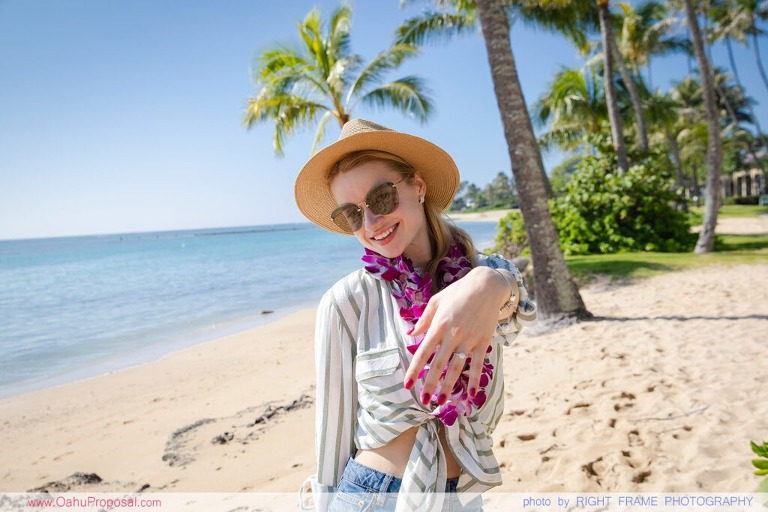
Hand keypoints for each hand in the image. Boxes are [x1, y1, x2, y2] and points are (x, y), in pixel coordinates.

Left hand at [405, 266, 508, 404]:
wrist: (486, 285)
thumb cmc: (458, 292)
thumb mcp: (436, 301)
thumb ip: (424, 320)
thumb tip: (411, 334)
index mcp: (438, 325)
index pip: (423, 352)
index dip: (414, 370)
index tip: (407, 384)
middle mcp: (452, 335)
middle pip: (439, 365)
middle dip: (430, 384)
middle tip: (424, 400)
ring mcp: (469, 340)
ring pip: (457, 368)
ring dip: (449, 386)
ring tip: (442, 402)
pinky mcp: (483, 342)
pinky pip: (478, 365)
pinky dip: (475, 380)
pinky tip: (472, 395)